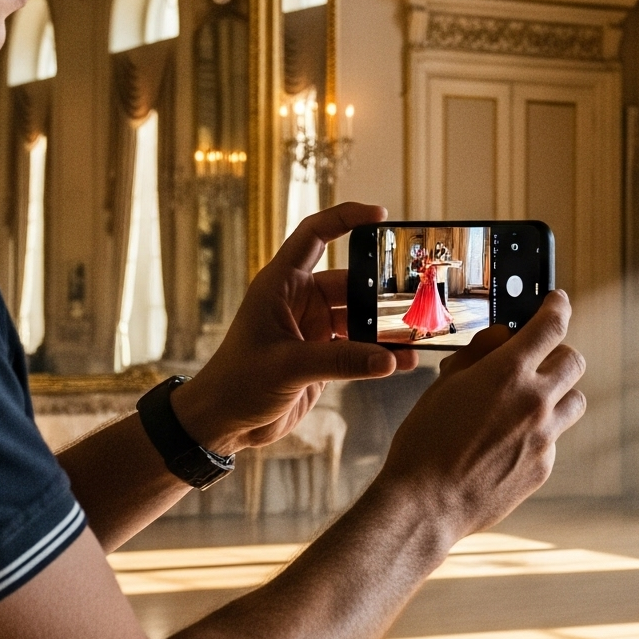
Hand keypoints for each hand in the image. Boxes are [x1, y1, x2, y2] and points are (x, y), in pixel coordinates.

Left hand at [174, 201, 411, 455]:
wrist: (223, 423)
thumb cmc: (237, 384)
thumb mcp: (287, 367)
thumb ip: (340, 362)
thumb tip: (389, 359)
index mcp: (281, 285)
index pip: (315, 235)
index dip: (345, 218)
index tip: (380, 216)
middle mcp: (299, 301)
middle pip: (350, 283)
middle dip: (381, 290)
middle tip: (415, 295)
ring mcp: (313, 329)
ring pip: (359, 318)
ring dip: (385, 327)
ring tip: (416, 335)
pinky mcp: (322, 357)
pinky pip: (359, 348)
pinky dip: (380, 353)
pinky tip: (403, 361)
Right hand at [376, 290, 586, 539]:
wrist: (426, 503)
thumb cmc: (425, 441)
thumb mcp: (444, 383)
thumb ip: (479, 353)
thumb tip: (503, 336)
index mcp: (508, 373)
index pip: (552, 325)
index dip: (558, 307)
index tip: (557, 302)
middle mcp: (535, 401)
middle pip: (573, 361)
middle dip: (558, 353)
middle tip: (538, 358)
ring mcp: (545, 437)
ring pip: (575, 400)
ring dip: (557, 393)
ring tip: (527, 402)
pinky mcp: (544, 467)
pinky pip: (555, 438)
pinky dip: (540, 432)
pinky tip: (508, 441)